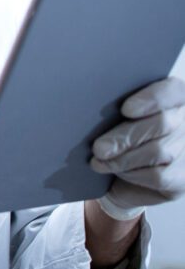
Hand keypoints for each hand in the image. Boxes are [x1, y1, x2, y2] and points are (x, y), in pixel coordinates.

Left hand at [90, 77, 184, 219]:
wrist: (119, 175)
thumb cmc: (115, 136)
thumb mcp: (113, 117)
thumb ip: (111, 108)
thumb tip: (92, 104)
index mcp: (172, 99)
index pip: (172, 91)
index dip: (152, 99)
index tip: (126, 109)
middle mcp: (184, 121)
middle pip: (162, 123)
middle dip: (126, 136)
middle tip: (99, 148)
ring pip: (158, 151)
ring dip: (123, 158)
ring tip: (99, 161)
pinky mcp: (182, 177)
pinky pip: (159, 175)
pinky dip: (133, 174)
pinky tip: (118, 172)